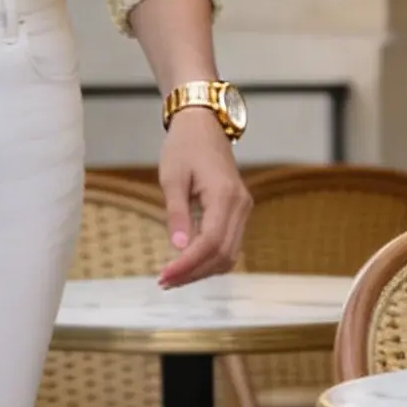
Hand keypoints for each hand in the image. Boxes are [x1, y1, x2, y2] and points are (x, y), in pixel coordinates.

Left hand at [157, 110, 251, 286]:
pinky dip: (209, 258)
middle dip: (194, 273)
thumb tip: (178, 248)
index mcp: (225, 195)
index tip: (164, 276)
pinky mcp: (239, 211)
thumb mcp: (172, 178)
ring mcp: (243, 209)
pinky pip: (228, 243)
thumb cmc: (184, 146)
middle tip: (164, 282)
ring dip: (202, 269)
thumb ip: (177, 214)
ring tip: (173, 276)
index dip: (188, 265)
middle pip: (222, 254)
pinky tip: (186, 262)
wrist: (203, 124)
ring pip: (229, 254)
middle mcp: (240, 205)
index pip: (210, 242)